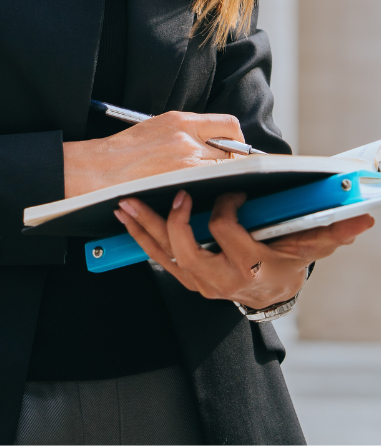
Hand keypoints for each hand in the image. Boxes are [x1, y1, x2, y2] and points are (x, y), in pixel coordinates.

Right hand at [63, 111, 242, 197]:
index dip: (236, 139)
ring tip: (214, 185)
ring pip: (224, 173)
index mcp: (181, 121)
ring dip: (224, 180)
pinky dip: (211, 193)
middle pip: (231, 152)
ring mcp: (185, 164)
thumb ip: (188, 130)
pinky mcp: (178, 185)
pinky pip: (209, 189)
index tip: (234, 148)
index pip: (228, 125)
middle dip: (232, 163)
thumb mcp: (158, 126)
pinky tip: (203, 195)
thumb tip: (214, 140)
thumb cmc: (125, 149)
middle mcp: (187, 140)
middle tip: (227, 171)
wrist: (100, 169)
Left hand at [114, 189, 374, 308]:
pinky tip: (126, 215)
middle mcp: (220, 278)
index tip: (231, 190)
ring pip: (164, 253)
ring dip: (144, 225)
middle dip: (175, 221)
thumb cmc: (285, 261)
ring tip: (127, 200)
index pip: (228, 233)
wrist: (269, 292)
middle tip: (173, 192)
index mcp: (250, 266)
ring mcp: (198, 280)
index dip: (225, 209)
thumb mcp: (309, 247)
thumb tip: (361, 217)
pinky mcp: (184, 276)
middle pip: (187, 250)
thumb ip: (331, 231)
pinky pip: (156, 257)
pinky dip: (139, 236)